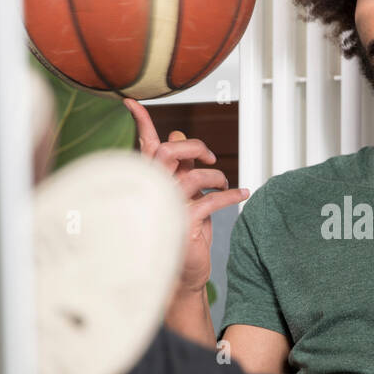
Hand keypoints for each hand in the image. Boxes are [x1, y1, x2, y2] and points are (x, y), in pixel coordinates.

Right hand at [124, 98, 248, 295]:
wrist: (181, 272)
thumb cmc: (180, 229)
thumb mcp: (180, 193)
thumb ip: (178, 164)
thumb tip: (178, 134)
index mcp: (150, 181)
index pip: (143, 146)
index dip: (139, 122)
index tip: (131, 101)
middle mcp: (153, 191)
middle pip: (168, 150)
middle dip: (194, 146)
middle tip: (210, 157)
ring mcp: (166, 207)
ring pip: (194, 175)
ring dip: (217, 177)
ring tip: (226, 184)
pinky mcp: (184, 223)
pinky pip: (211, 200)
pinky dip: (231, 196)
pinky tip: (242, 194)